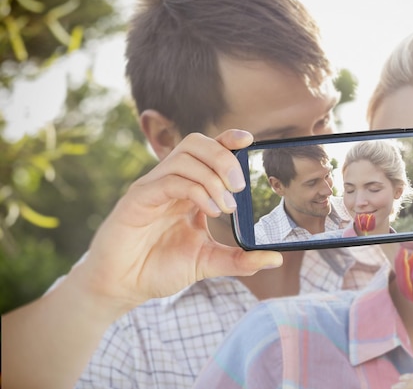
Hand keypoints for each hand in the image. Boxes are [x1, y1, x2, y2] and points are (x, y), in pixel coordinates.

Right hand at [68, 130, 282, 311]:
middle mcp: (170, 181)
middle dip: (224, 157)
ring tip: (226, 206)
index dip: (227, 140)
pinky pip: (169, 180)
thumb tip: (275, 258)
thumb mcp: (208, 262)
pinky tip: (210, 211)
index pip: (208, 151)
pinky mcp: (138, 200)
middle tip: (240, 187)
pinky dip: (195, 190)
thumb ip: (240, 259)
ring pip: (184, 157)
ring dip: (212, 177)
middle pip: (196, 144)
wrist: (122, 287)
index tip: (249, 140)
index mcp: (188, 189)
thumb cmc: (159, 269)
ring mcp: (153, 188)